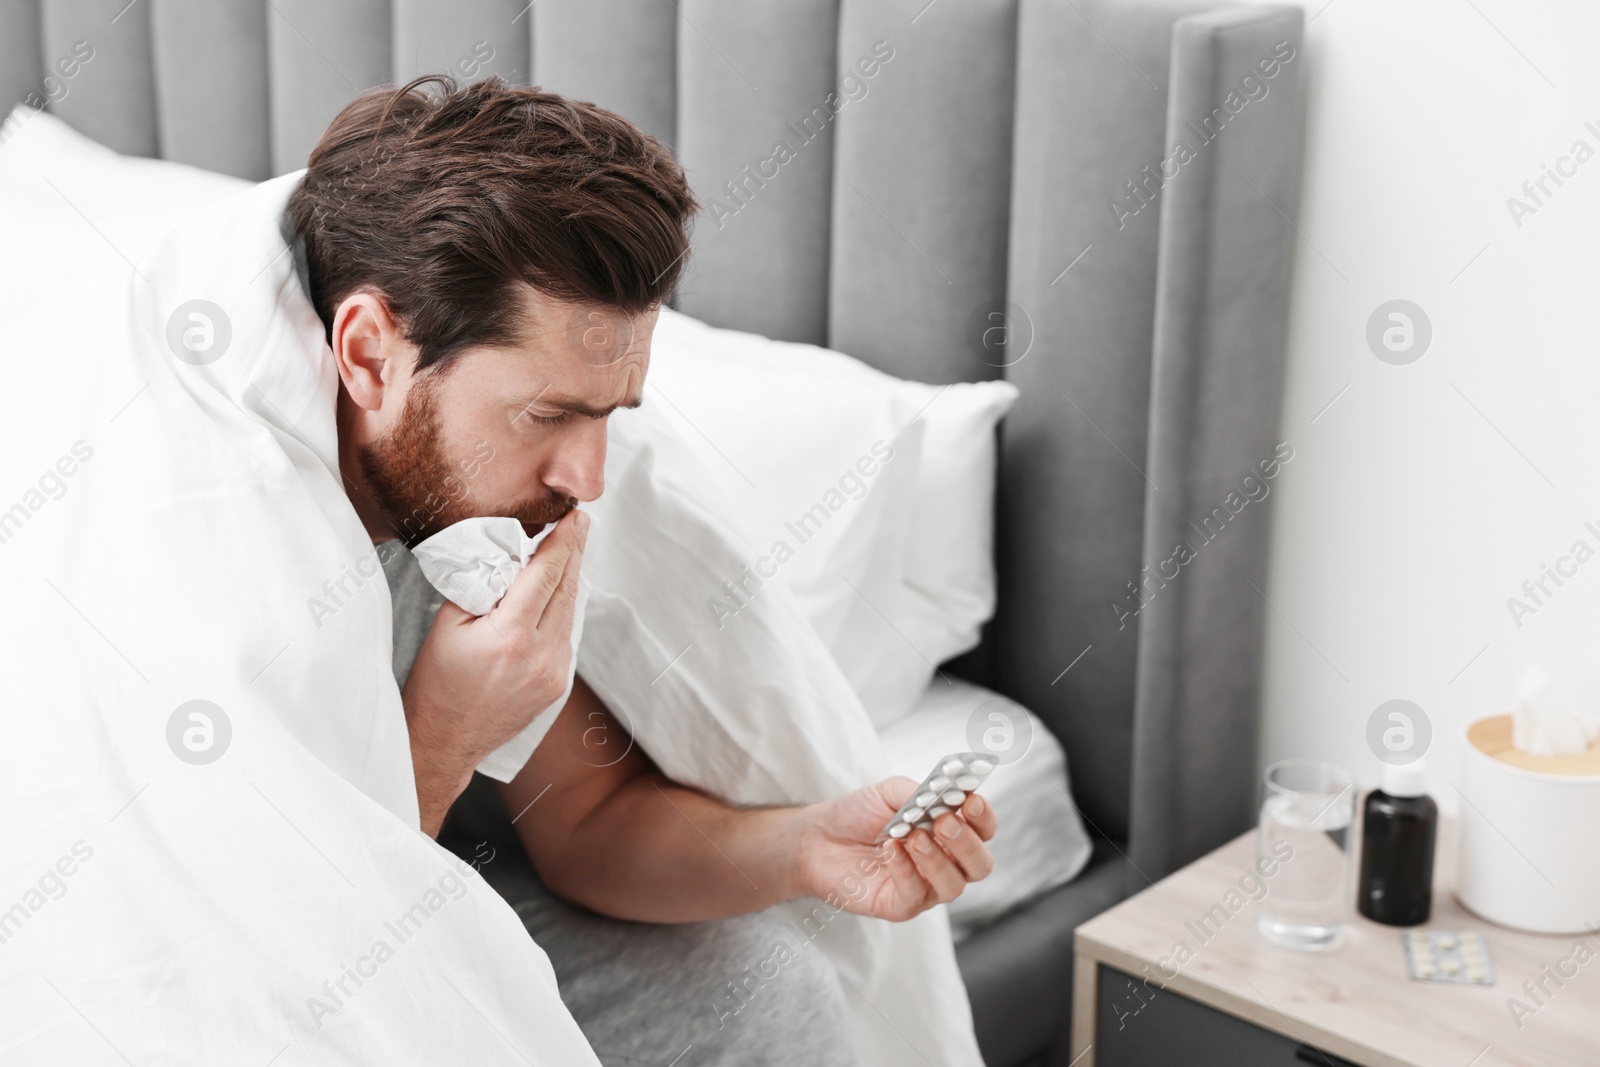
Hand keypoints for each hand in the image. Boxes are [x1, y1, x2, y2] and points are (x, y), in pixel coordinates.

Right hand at [402, 508, 587, 833]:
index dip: (563, 541)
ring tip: (568, 549)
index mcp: (511, 636)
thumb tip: (508, 551)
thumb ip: (481, 586)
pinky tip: (556, 591)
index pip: (547, 574)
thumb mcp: (447, 624)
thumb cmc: (436, 682)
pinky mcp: (557, 685)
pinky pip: (566, 634)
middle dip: (573, 552)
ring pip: (570, 612)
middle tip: (578, 521)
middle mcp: (541, 655)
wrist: (444, 740)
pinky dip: (562, 608)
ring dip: (569, 579)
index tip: (574, 516)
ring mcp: (554, 673)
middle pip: (566, 589)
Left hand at [794, 777, 997, 921]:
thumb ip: (921, 791)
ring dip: (937, 859)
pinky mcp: (901, 906)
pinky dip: (906, 870)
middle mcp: (945, 863)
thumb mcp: (891, 792)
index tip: (970, 801)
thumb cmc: (859, 814)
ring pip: (954, 886)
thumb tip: (949, 792)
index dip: (984, 818)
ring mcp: (926, 888)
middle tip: (943, 822)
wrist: (818, 838)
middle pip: (980, 865)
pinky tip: (890, 850)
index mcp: (950, 833)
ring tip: (913, 836)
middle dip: (966, 843)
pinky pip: (916, 895)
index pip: (984, 831)